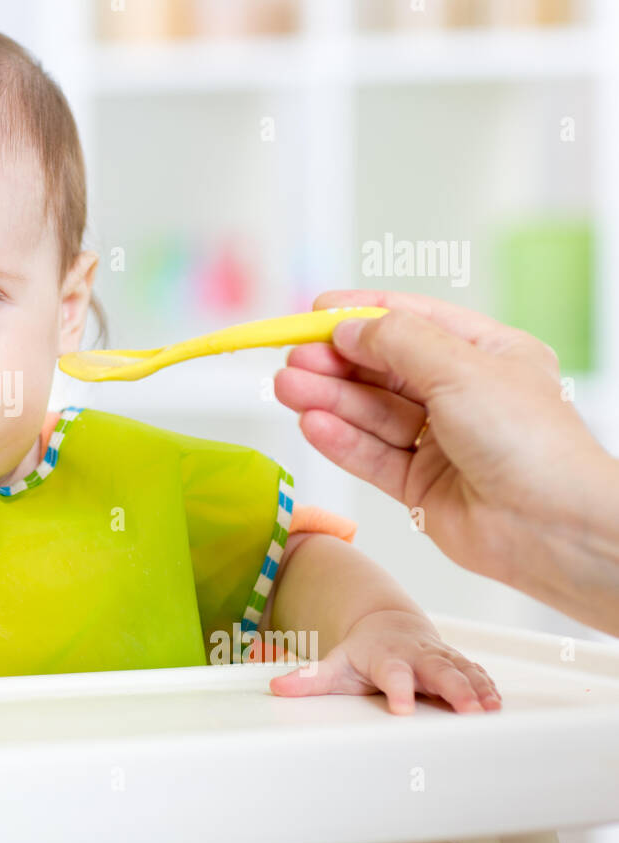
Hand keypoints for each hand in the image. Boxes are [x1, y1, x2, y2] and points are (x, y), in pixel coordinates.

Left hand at [267, 609, 501, 714]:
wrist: (386, 624)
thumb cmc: (362, 651)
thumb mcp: (335, 664)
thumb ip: (309, 679)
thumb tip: (276, 689)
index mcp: (385, 656)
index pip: (392, 673)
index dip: (398, 688)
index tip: (402, 707)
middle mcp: (415, 655)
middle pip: (436, 670)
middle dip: (453, 688)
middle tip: (467, 710)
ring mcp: (438, 657)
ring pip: (461, 670)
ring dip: (477, 689)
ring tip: (490, 710)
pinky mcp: (455, 663)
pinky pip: (474, 673)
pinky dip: (487, 686)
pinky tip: (498, 704)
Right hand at [273, 289, 618, 626]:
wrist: (555, 530)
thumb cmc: (530, 442)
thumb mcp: (461, 369)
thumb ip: (398, 342)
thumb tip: (349, 327)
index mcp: (487, 355)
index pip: (413, 323)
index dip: (361, 315)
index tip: (313, 312)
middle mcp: (463, 396)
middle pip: (383, 371)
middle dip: (336, 363)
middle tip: (293, 358)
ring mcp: (441, 443)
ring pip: (371, 414)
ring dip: (328, 400)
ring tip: (287, 388)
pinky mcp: (420, 487)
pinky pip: (372, 456)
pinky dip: (340, 440)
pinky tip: (311, 423)